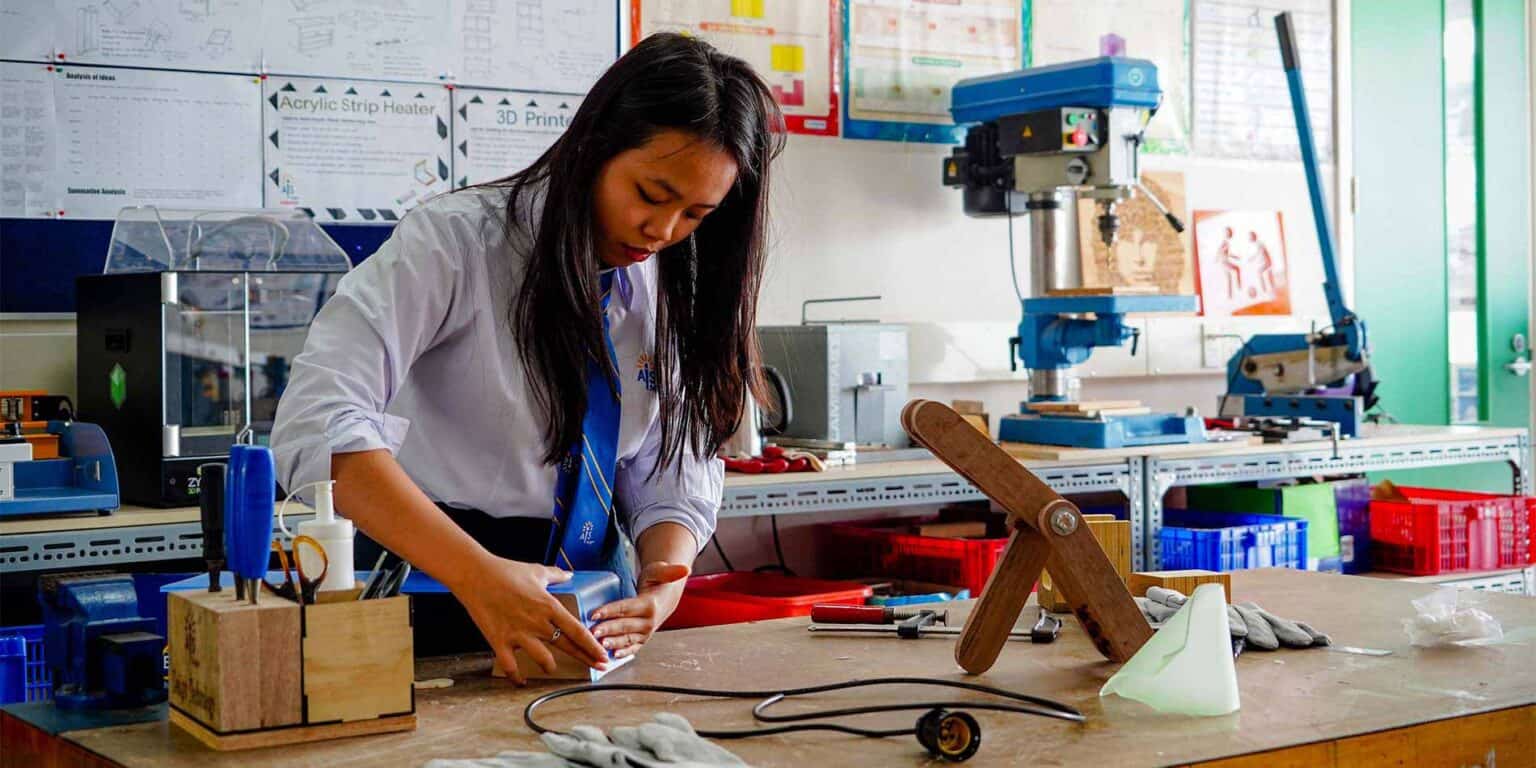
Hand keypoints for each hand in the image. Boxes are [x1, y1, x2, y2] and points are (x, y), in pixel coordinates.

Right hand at [454, 556, 609, 684]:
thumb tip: (569, 574)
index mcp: (549, 606)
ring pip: (543, 660)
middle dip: (586, 659)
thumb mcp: (537, 571)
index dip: (593, 646)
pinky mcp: (500, 641)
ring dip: (550, 667)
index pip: (578, 631)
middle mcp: (538, 623)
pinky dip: (516, 677)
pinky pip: (511, 666)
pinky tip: (521, 681)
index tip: (603, 655)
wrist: (476, 575)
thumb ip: (556, 575)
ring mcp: (519, 634)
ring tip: (552, 669)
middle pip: (567, 646)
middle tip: (599, 668)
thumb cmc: (506, 571)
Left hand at [590, 562, 690, 658]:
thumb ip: (669, 571)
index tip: (594, 613)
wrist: (666, 597)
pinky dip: (624, 653)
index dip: (609, 611)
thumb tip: (685, 569)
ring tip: (599, 646)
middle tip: (592, 632)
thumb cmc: (657, 582)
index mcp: (650, 605)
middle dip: (608, 629)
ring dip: (613, 643)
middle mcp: (648, 621)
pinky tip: (613, 656)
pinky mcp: (643, 639)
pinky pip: (633, 648)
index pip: (626, 608)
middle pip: (625, 625)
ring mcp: (646, 632)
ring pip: (627, 639)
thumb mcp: (660, 572)